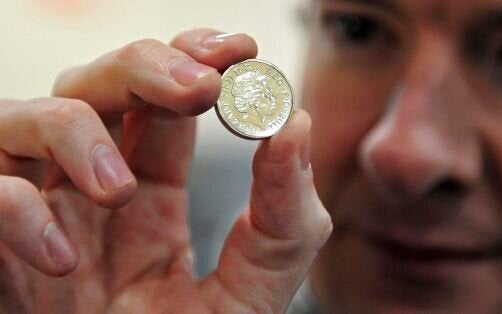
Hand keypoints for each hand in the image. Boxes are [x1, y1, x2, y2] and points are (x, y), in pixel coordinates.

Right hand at [0, 29, 331, 312]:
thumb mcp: (251, 295)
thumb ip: (282, 222)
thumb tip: (296, 124)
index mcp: (153, 195)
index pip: (163, 102)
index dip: (194, 62)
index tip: (239, 51)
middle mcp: (90, 191)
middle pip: (97, 86)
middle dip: (144, 67)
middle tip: (199, 88)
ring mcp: (38, 217)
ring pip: (26, 119)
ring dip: (75, 134)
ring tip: (121, 193)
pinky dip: (14, 213)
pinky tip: (62, 262)